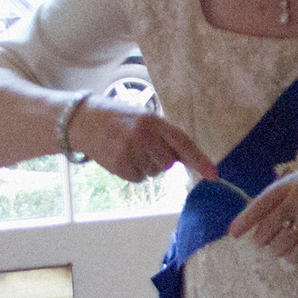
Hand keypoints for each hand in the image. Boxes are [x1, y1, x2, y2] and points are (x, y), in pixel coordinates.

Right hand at [70, 96, 216, 182]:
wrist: (84, 121)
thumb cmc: (119, 119)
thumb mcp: (144, 118)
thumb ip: (164, 136)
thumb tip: (184, 160)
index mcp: (153, 121)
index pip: (183, 142)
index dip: (200, 160)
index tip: (214, 175)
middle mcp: (143, 136)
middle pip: (168, 163)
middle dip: (161, 160)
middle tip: (144, 147)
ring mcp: (130, 152)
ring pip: (154, 172)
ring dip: (146, 165)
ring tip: (128, 149)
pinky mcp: (120, 166)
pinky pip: (139, 178)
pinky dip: (134, 171)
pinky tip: (121, 157)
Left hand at [227, 160, 297, 262]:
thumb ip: (291, 189)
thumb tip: (269, 210)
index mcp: (293, 182)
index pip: (261, 203)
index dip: (245, 219)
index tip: (233, 232)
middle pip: (268, 228)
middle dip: (263, 240)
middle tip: (263, 243)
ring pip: (281, 244)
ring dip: (279, 250)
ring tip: (282, 249)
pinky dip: (294, 257)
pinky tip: (296, 256)